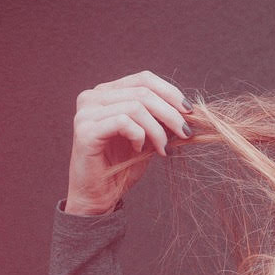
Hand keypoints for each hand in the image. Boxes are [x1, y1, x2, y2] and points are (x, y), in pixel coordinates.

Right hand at [66, 70, 194, 215]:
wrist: (100, 195)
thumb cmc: (123, 166)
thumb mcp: (149, 137)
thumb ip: (162, 120)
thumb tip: (190, 110)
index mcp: (107, 93)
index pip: (144, 79)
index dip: (171, 92)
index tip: (190, 112)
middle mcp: (92, 97)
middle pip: (143, 92)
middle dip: (171, 113)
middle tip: (186, 134)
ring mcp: (86, 112)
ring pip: (136, 106)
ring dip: (158, 130)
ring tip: (164, 149)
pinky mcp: (85, 130)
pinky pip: (123, 122)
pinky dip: (140, 136)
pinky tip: (139, 150)